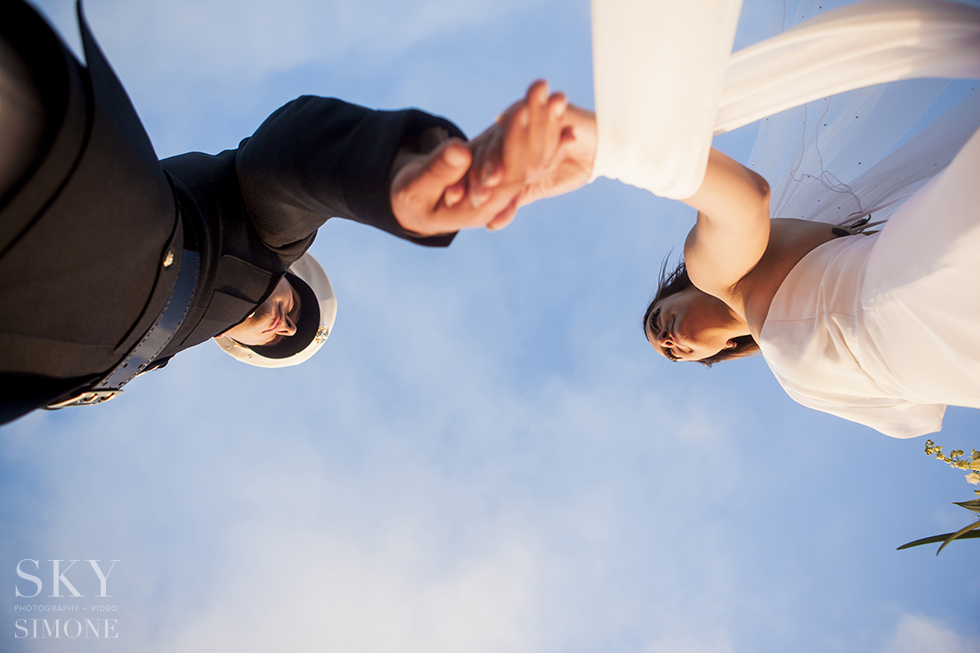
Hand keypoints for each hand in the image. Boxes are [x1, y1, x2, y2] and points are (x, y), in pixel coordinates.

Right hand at [389, 80, 570, 235]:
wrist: (414, 205)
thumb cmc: (407, 197)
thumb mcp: (415, 186)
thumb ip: (437, 171)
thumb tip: (461, 152)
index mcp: (480, 208)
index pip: (508, 177)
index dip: (516, 145)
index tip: (521, 111)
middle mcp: (499, 200)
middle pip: (528, 166)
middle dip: (537, 129)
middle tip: (546, 94)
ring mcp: (504, 189)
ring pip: (534, 159)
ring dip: (547, 128)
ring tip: (560, 97)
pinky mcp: (505, 176)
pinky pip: (529, 154)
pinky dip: (544, 132)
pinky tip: (560, 112)